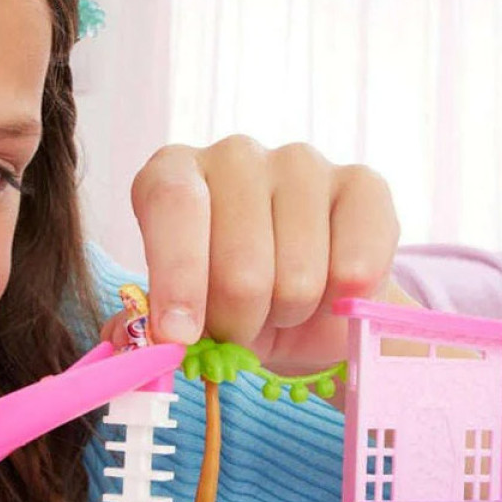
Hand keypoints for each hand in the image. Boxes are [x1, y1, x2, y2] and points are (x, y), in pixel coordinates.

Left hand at [107, 138, 399, 372]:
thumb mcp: (177, 317)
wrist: (301, 306)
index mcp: (172, 174)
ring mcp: (302, 163)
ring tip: (281, 306)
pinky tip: (329, 294)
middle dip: (238, 322)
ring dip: (288, 315)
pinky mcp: (364, 185)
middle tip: (238, 330)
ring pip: (298, 276)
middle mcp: (234, 155)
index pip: (173, 205)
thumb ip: (145, 329)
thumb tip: (138, 345)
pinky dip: (341, 304)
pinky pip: (356, 268)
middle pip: (239, 263)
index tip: (180, 336)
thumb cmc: (222, 302)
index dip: (177, 278)